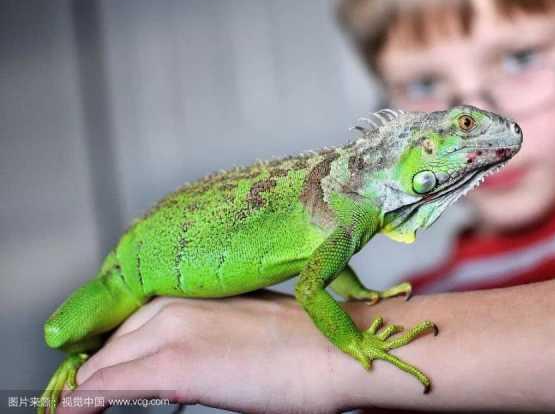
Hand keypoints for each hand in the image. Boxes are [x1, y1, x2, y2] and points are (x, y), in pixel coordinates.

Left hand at [56, 291, 343, 413]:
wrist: (334, 350)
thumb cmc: (305, 345)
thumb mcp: (245, 328)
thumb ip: (208, 338)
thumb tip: (190, 364)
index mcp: (191, 296)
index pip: (131, 328)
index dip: (114, 358)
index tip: (103, 382)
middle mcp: (174, 306)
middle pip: (113, 346)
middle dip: (98, 374)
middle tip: (90, 400)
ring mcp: (171, 332)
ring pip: (105, 365)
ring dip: (90, 388)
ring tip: (77, 410)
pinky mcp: (173, 365)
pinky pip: (108, 387)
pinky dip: (83, 403)